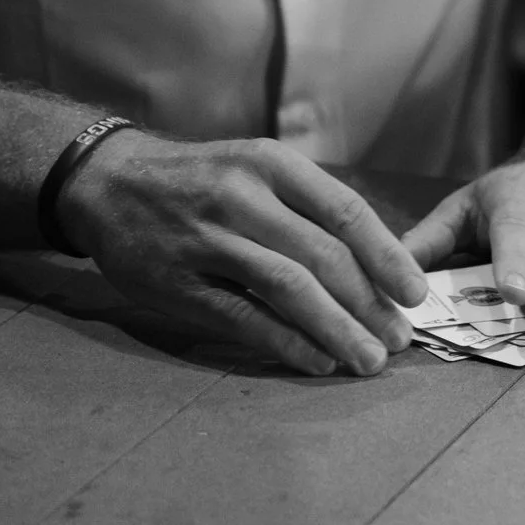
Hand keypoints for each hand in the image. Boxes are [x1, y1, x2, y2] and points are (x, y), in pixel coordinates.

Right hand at [54, 131, 426, 376]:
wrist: (108, 182)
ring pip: (288, 288)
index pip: (345, 212)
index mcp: (270, 164)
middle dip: (369, 303)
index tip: (416, 293)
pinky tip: (317, 361)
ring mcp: (207, 240)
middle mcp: (241, 196)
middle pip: (323, 255)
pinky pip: (242, 318)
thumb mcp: (255, 168)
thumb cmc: (201, 180)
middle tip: (399, 339)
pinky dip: (286, 342)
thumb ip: (307, 209)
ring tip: (368, 359)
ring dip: (336, 329)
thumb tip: (378, 264)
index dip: (387, 256)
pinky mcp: (177, 282)